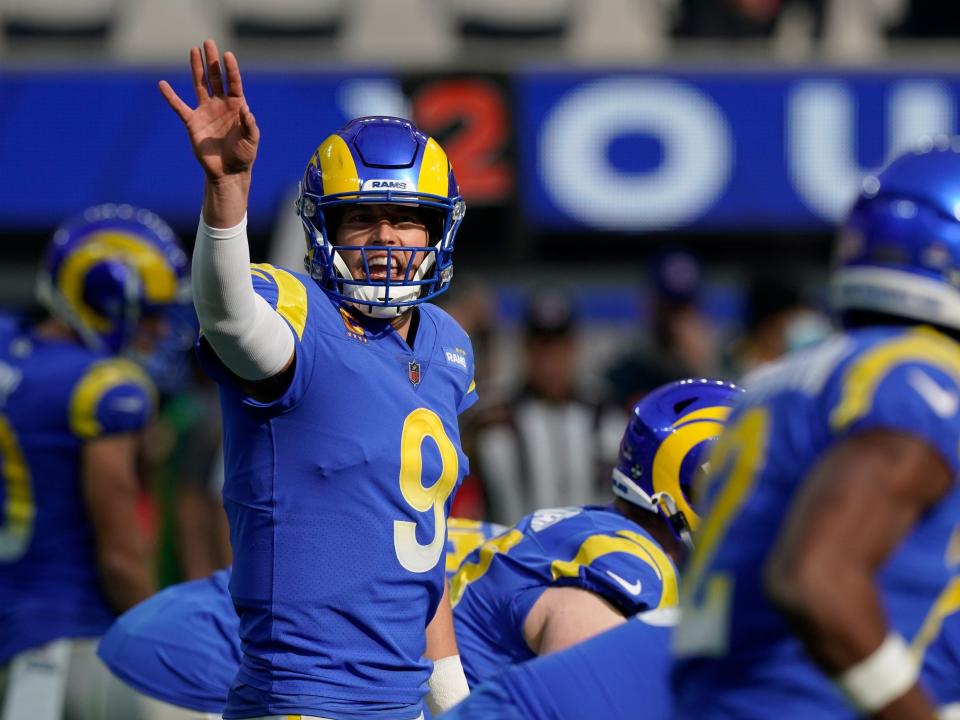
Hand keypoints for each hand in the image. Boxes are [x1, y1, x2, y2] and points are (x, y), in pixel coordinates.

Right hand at [159, 39, 258, 181]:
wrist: (228, 172)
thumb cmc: (243, 155)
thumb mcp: (251, 140)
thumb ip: (250, 126)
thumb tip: (246, 111)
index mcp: (237, 107)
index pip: (234, 83)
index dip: (231, 70)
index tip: (228, 55)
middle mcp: (221, 105)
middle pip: (215, 78)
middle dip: (212, 61)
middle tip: (208, 42)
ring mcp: (206, 111)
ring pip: (200, 85)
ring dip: (196, 68)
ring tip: (194, 50)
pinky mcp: (193, 122)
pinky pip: (179, 107)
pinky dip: (170, 96)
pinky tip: (162, 84)